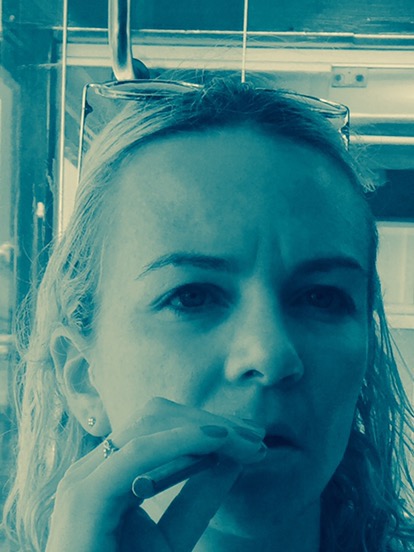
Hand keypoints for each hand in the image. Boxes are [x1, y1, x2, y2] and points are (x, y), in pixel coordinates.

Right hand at [45, 398, 265, 551]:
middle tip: (256, 434)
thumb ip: (197, 497)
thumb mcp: (172, 536)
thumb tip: (232, 456)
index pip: (158, 425)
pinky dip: (181, 440)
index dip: (205, 423)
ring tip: (247, 441)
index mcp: (106, 473)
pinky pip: (139, 453)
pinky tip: (219, 440)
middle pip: (156, 417)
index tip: (249, 435)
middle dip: (210, 420)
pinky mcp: (85, 496)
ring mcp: (84, 478)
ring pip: (150, 424)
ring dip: (205, 427)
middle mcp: (91, 468)